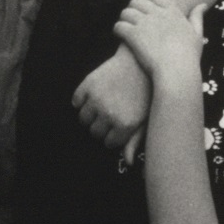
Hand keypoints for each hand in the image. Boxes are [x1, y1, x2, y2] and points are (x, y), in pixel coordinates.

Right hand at [70, 44, 151, 168]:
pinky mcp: (88, 84)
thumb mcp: (146, 117)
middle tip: (110, 115)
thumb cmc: (147, 91)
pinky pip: (76, 101)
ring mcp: (97, 99)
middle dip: (101, 127)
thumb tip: (128, 163)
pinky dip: (80, 101)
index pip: (108, 143)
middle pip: (95, 132)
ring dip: (90, 116)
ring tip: (100, 107)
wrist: (140, 59)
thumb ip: (135, 141)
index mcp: (125, 126)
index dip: (114, 135)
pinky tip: (91, 97)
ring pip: (83, 119)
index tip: (119, 126)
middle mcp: (109, 115)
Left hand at [111, 0, 201, 94]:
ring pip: (126, 12)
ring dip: (123, 18)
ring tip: (123, 26)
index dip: (145, 1)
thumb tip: (203, 4)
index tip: (142, 9)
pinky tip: (118, 34)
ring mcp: (144, 22)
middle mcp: (157, 13)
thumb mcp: (197, 35)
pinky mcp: (133, 34)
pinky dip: (117, 29)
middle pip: (137, 2)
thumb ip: (197, 18)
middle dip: (132, 8)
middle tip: (129, 18)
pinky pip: (119, 25)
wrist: (177, 71)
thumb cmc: (189, 57)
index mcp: (172, 11)